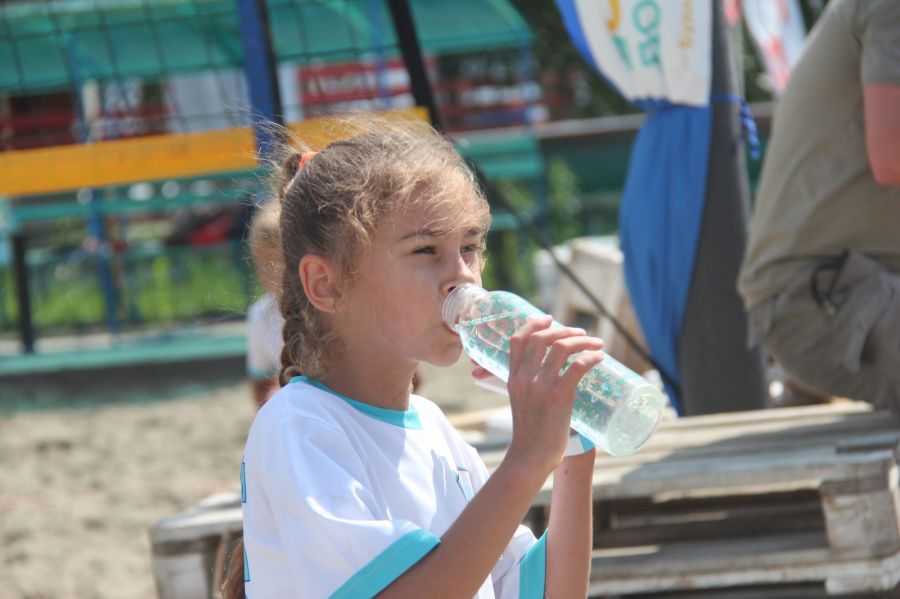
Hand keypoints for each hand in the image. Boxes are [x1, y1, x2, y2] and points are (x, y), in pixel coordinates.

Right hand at [503, 315, 603, 475]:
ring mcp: (540, 387)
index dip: (533, 324)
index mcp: (512, 378)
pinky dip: (591, 357)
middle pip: (542, 338)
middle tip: (581, 333)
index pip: (517, 340)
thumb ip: (529, 385)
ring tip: (597, 344)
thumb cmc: (530, 432)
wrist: (530, 457)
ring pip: (562, 348)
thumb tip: (551, 371)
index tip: (549, 318)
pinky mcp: (559, 397)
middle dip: (564, 330)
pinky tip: (600, 358)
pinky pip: (578, 366)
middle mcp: (524, 378)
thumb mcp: (520, 401)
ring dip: (583, 341)